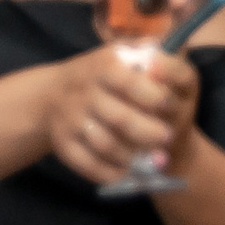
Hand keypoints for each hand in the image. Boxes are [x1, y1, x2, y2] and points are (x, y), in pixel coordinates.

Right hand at [44, 42, 200, 185]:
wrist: (52, 95)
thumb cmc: (103, 74)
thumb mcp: (124, 54)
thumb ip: (151, 52)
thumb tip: (172, 53)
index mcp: (104, 65)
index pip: (130, 81)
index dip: (153, 95)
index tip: (171, 103)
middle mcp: (84, 93)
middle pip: (120, 118)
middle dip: (149, 131)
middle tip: (169, 138)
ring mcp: (70, 121)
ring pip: (105, 145)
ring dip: (134, 155)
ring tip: (156, 160)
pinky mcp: (63, 145)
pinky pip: (87, 164)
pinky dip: (110, 172)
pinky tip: (130, 172)